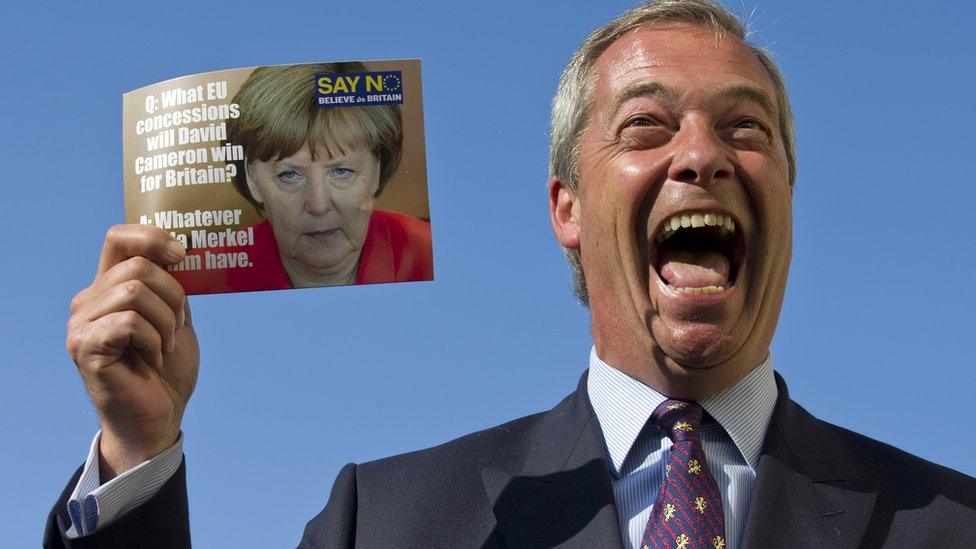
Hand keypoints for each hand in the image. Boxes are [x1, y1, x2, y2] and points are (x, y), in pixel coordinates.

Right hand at [66, 224, 198, 480]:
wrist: (159, 417)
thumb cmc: (166, 370)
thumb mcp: (176, 317)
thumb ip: (171, 286)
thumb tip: (177, 251)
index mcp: (110, 288)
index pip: (119, 237)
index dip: (152, 237)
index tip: (182, 256)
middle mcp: (89, 301)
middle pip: (138, 266)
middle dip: (173, 296)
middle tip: (177, 328)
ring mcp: (82, 324)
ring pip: (135, 292)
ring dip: (166, 322)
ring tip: (164, 347)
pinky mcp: (84, 347)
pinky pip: (129, 322)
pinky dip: (153, 340)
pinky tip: (152, 359)